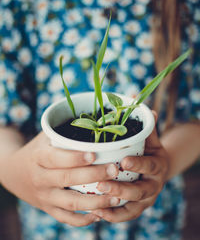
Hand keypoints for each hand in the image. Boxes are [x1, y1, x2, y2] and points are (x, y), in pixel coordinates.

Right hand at [0, 132, 119, 225]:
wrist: (14, 173)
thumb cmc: (37, 151)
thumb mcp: (44, 137)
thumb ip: (63, 132)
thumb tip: (93, 122)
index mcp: (38, 157)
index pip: (55, 158)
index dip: (74, 158)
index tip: (94, 154)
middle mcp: (40, 178)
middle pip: (67, 179)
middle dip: (93, 175)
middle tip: (113, 170)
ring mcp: (44, 196)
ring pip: (70, 203)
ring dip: (94, 202)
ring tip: (116, 197)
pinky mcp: (48, 209)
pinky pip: (66, 218)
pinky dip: (83, 220)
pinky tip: (100, 214)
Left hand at [92, 114, 169, 222]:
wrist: (156, 171)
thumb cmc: (149, 151)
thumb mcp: (149, 137)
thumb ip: (141, 121)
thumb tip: (132, 96)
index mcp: (157, 165)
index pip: (150, 165)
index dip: (138, 163)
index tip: (123, 161)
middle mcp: (153, 185)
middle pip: (140, 191)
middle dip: (122, 189)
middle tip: (102, 184)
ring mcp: (145, 200)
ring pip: (132, 207)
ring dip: (114, 206)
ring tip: (96, 203)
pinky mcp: (136, 209)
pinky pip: (125, 216)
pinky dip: (112, 216)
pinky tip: (96, 213)